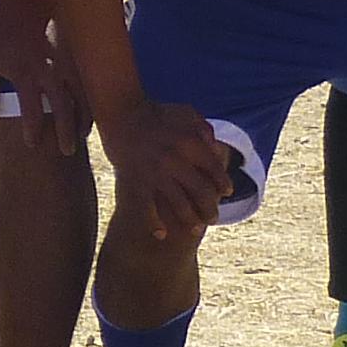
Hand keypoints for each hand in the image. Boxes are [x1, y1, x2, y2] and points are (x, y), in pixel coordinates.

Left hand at [0, 0, 75, 139]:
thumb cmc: (2, 31)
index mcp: (25, 72)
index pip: (31, 108)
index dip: (32, 129)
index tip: (32, 144)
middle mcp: (48, 70)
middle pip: (62, 107)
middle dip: (65, 131)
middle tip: (65, 150)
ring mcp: (66, 62)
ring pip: (81, 96)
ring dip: (82, 118)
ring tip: (81, 136)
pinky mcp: (76, 56)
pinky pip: (87, 83)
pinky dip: (89, 100)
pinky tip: (89, 112)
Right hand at [99, 100, 234, 242]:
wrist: (120, 112)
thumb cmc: (154, 111)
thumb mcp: (184, 112)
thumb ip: (203, 128)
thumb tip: (215, 146)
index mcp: (189, 143)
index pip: (214, 170)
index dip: (222, 183)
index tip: (225, 193)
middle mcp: (176, 160)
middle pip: (201, 192)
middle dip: (210, 208)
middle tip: (213, 217)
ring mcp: (155, 173)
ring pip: (180, 206)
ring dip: (190, 220)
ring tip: (195, 228)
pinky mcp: (137, 181)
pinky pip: (148, 209)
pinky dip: (155, 225)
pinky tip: (162, 234)